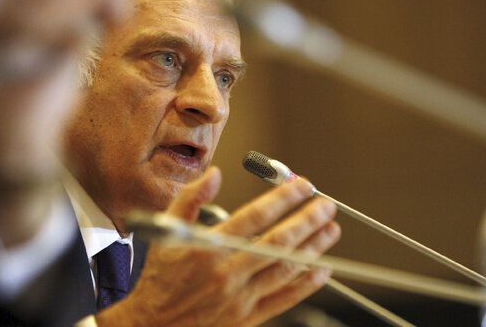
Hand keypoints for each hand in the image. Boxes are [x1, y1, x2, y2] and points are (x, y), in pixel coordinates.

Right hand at [95, 166, 339, 326]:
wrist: (155, 323)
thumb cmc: (161, 275)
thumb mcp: (167, 229)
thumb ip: (190, 198)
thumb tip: (215, 174)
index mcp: (208, 248)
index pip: (254, 217)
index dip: (281, 200)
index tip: (301, 186)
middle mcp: (227, 272)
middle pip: (276, 242)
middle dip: (306, 220)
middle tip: (326, 204)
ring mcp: (239, 297)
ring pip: (285, 269)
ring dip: (312, 248)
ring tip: (331, 229)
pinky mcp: (247, 317)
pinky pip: (283, 299)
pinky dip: (305, 284)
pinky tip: (321, 269)